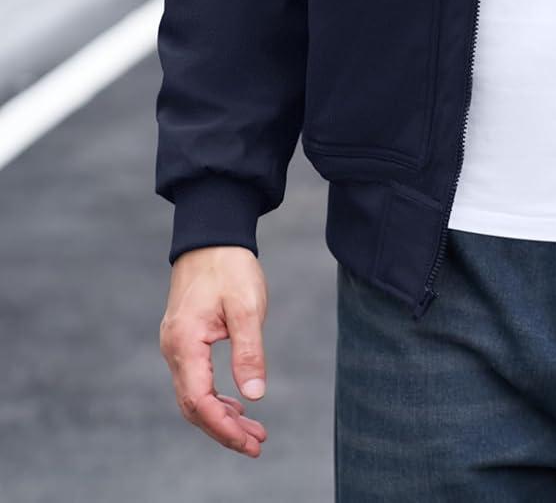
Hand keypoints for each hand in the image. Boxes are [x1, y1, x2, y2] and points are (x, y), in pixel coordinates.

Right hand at [159, 246, 269, 457]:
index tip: (250, 443)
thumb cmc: (230, 266)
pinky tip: (237, 404)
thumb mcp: (247, 306)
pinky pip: (196, 380)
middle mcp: (173, 349)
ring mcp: (176, 345)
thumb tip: (255, 397)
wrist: (211, 235)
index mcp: (185, 344)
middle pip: (194, 406)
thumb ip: (249, 352)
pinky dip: (216, 397)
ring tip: (254, 430)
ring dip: (222, 415)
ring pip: (194, 395)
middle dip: (224, 429)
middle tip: (257, 444)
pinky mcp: (184, 340)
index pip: (199, 402)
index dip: (223, 427)